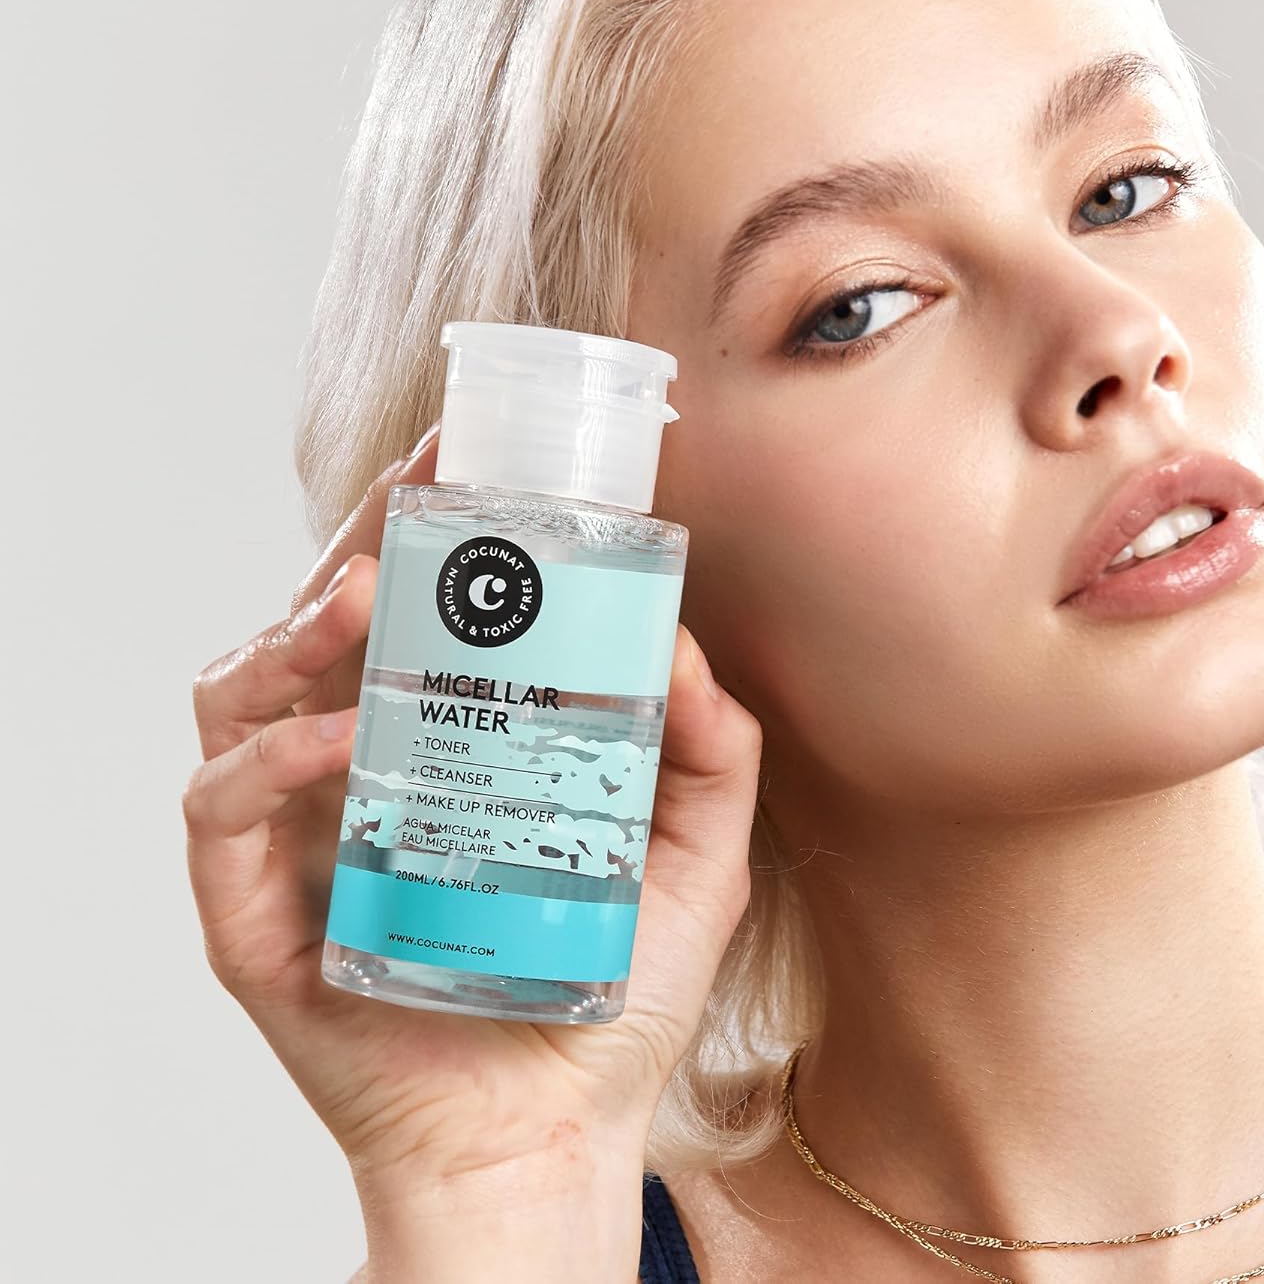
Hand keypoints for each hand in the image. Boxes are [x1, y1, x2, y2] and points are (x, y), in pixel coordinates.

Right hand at [184, 421, 763, 1199]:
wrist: (554, 1132)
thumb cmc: (608, 992)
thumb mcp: (693, 857)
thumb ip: (712, 753)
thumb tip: (683, 649)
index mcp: (441, 742)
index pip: (410, 609)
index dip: (421, 525)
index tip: (461, 460)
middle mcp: (357, 770)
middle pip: (321, 624)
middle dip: (359, 545)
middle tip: (412, 499)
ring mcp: (299, 837)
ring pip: (243, 692)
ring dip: (295, 631)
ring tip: (368, 601)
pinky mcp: (253, 914)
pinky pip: (222, 809)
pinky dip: (272, 760)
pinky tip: (340, 737)